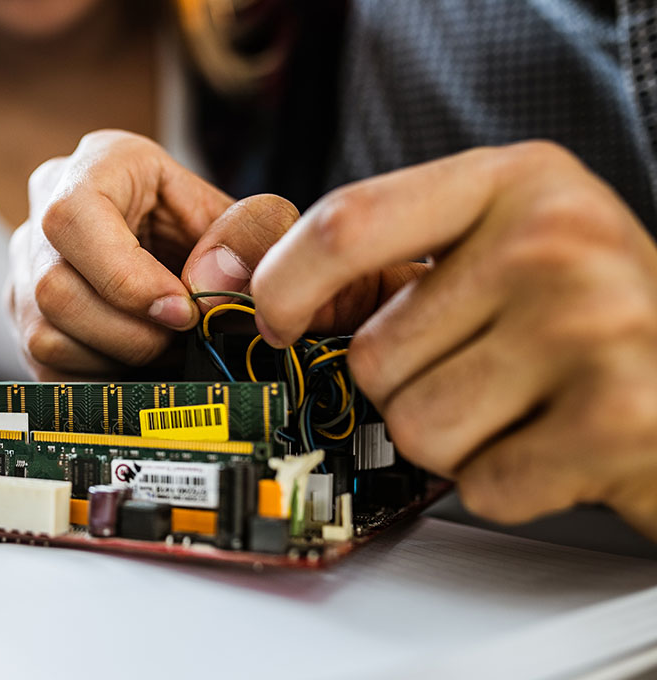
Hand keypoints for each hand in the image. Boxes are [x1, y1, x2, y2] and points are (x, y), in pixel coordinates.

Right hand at [6, 130, 298, 379]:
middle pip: (54, 289)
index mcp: (98, 164)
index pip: (74, 218)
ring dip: (116, 358)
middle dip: (130, 332)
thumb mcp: (252, 218)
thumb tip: (211, 286)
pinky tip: (138, 361)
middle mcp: (45, 211)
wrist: (192, 256)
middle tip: (181, 337)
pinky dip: (100, 377)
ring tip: (165, 348)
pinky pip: (46, 367)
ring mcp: (25, 268)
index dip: (125, 278)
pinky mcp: (24, 319)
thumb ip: (249, 239)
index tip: (181, 311)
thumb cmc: (216, 232)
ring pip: (44, 335)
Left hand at [231, 141, 656, 538]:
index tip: (272, 322)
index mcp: (514, 181)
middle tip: (482, 371)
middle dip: (406, 386)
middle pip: (374, 352)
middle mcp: (554, 240)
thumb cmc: (587, 314)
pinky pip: (480, 483)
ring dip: (454, 439)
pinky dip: (504, 482)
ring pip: (416, 426)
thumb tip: (224, 275)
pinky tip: (554, 445)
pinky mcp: (617, 420)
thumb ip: (377, 253)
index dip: (283, 284)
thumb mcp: (495, 243)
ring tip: (522, 406)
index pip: (348, 223)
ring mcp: (592, 327)